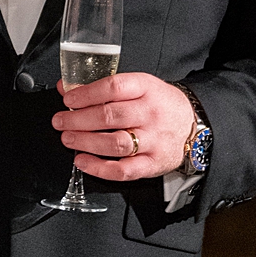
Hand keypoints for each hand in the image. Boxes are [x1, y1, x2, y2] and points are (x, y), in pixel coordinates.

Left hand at [52, 73, 194, 182]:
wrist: (195, 125)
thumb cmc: (160, 104)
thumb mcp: (138, 86)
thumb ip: (102, 87)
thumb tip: (66, 87)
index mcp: (146, 89)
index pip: (113, 88)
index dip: (86, 93)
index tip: (67, 98)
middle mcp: (151, 114)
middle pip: (110, 116)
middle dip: (78, 119)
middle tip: (60, 121)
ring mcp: (153, 140)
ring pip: (116, 143)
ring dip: (85, 142)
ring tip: (67, 138)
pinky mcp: (153, 164)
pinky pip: (124, 170)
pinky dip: (100, 168)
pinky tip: (82, 161)